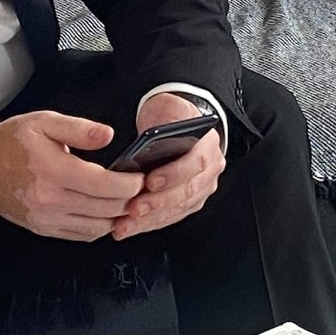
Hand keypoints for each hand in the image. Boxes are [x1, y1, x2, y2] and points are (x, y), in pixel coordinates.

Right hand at [0, 112, 142, 241]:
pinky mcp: (43, 228)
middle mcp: (50, 200)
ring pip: (98, 227)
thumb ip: (79, 129)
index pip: (105, 185)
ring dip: (117, 216)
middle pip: (107, 209)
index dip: (131, 183)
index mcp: (53, 170)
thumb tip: (107, 136)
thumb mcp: (44, 122)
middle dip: (130, 200)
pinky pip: (81, 236)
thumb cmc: (10, 142)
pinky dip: (99, 226)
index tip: (140, 176)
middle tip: (140, 188)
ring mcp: (46, 218)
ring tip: (125, 201)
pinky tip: (103, 212)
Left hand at [111, 93, 224, 240]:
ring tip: (125, 225)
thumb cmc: (171, 116)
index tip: (149, 181)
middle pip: (186, 191)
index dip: (173, 174)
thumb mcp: (168, 107)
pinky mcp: (189, 202)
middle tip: (134, 209)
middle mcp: (210, 169)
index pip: (196, 163)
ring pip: (178, 209)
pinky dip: (149, 224)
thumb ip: (164, 120)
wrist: (178, 123)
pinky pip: (171, 217)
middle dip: (158, 203)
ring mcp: (201, 188)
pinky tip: (129, 227)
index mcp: (208, 145)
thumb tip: (150, 139)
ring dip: (150, 220)